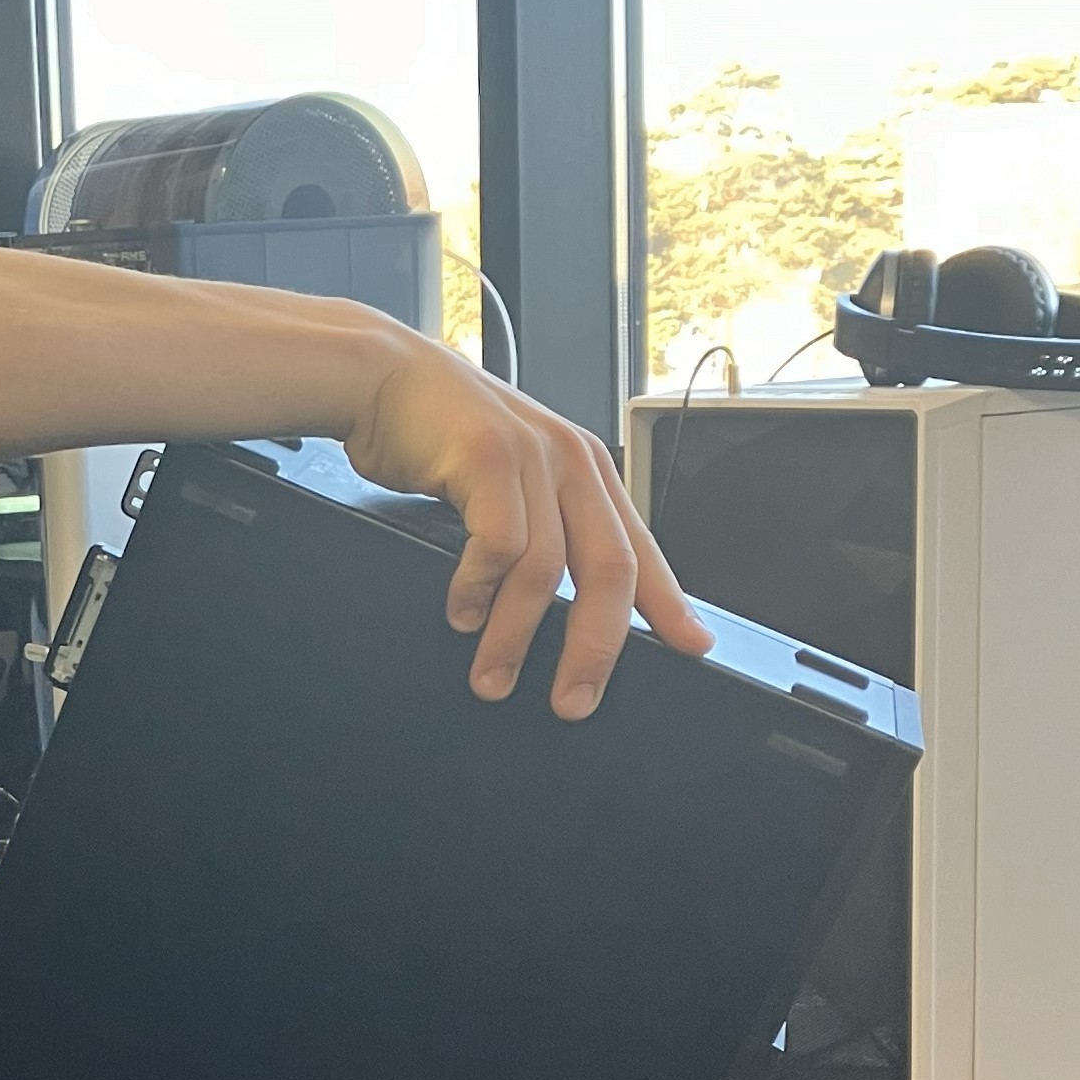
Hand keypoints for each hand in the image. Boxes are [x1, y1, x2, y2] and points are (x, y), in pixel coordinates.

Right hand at [345, 340, 709, 717]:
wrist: (387, 378)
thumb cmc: (444, 437)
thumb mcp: (511, 481)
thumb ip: (544, 529)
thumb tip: (561, 608)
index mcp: (587, 471)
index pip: (641, 549)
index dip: (669, 604)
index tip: (691, 648)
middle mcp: (571, 461)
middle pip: (608, 569)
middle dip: (594, 647)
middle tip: (572, 702)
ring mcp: (533, 456)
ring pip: (546, 569)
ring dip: (517, 636)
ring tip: (493, 677)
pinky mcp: (489, 455)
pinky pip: (497, 544)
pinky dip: (478, 590)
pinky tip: (460, 614)